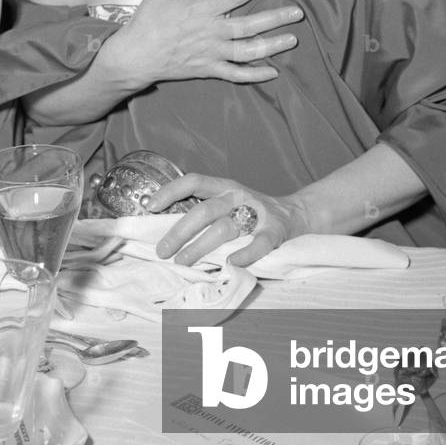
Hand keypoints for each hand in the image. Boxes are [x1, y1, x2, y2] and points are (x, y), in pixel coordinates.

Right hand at [105, 0, 303, 88]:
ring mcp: (211, 53)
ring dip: (272, 46)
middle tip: (298, 12)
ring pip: (248, 51)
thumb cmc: (148, 19)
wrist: (134, 57)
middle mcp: (211, 32)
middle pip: (251, 25)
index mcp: (202, 9)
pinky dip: (255, 75)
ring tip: (292, 39)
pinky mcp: (208, 70)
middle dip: (276, 18)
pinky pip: (236, 75)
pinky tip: (273, 72)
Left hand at [147, 172, 309, 267]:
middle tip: (162, 250)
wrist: (295, 213)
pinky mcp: (275, 231)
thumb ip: (201, 209)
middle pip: (204, 211)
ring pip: (225, 228)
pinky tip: (231, 263)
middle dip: (180, 232)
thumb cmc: (249, 211)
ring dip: (201, 246)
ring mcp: (257, 213)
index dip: (171, 191)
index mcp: (223, 186)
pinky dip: (245, 254)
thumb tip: (162, 226)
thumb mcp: (226, 201)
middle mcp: (238, 196)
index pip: (193, 181)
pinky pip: (259, 243)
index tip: (151, 206)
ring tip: (183, 262)